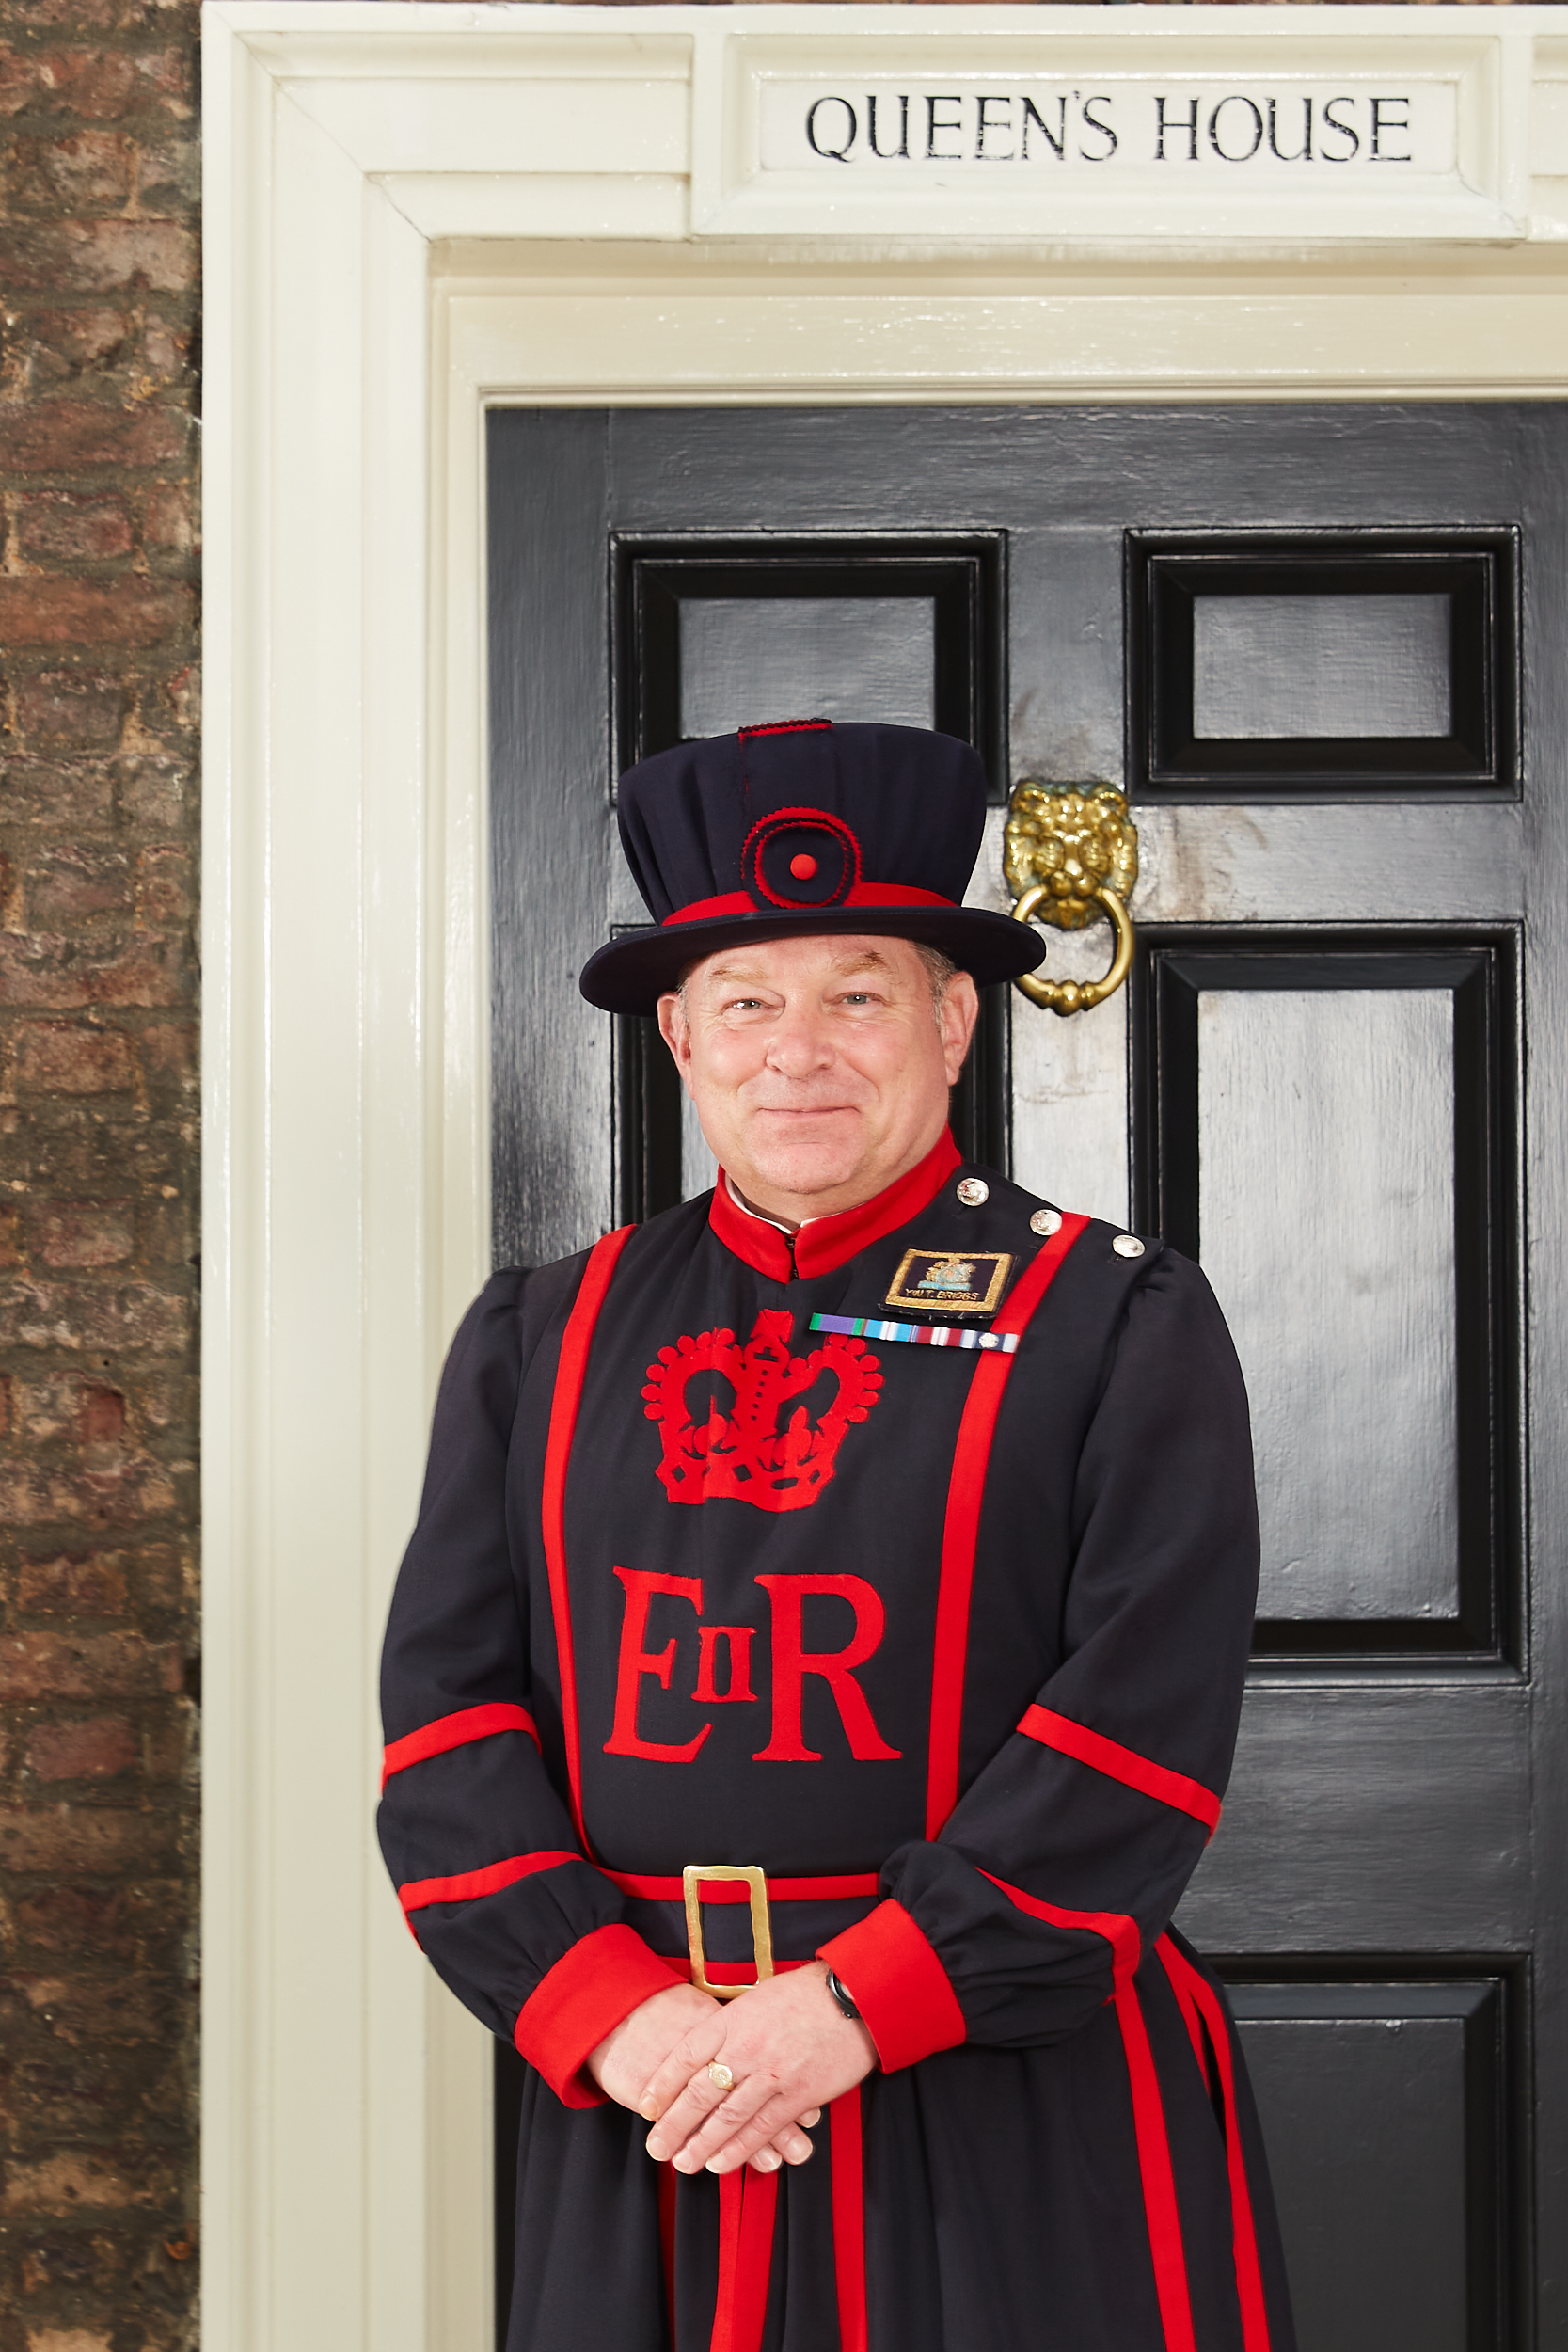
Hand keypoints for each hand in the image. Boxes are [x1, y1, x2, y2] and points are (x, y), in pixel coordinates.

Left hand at [586, 1982, 818, 2171]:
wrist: (854, 1997)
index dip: (662, 2084)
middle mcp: (747, 2048)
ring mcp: (772, 2074)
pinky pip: (762, 2129)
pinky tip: (721, 2163)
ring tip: (683, 2163)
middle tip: (656, 2148)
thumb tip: (708, 2048)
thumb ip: (732, 2025)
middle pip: (700, 2092)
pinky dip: (739, 2150)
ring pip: (727, 2117)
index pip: (685, 2055)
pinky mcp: (798, 2095)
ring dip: (701, 2145)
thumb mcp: (758, 1997)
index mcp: (733, 2019)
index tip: (646, 2106)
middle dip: (673, 2125)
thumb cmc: (805, 1994)